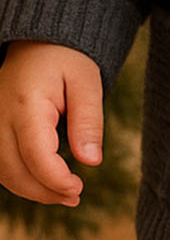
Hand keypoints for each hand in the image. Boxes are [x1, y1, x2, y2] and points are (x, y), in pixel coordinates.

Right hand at [0, 39, 103, 206]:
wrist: (38, 42)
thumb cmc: (66, 61)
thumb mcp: (87, 84)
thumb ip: (88, 123)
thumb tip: (91, 161)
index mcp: (26, 104)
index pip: (36, 157)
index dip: (57, 181)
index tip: (79, 187)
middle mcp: (0, 115)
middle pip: (14, 171)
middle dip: (45, 192)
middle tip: (75, 197)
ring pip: (3, 172)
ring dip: (32, 190)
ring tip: (64, 195)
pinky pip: (0, 163)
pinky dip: (20, 179)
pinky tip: (45, 183)